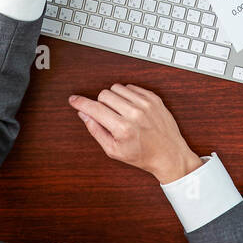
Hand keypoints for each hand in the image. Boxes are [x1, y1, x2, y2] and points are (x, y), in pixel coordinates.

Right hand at [70, 85, 201, 184]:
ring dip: (114, 98)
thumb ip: (96, 130)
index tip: (73, 100)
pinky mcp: (153, 98)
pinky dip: (127, 95)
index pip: (94, 109)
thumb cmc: (143, 155)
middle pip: (104, 95)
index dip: (80, 103)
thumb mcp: (114, 150)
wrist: (169, 154)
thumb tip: (84, 114)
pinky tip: (131, 108)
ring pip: (117, 88)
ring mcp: (146, 104)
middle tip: (108, 116)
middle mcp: (135, 114)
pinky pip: (131, 87)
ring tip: (121, 112)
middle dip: (101, 104)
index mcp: (123, 129)